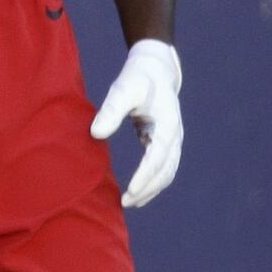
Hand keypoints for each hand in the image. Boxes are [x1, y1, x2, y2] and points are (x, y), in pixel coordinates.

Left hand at [93, 38, 183, 207]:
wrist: (156, 69)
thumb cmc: (138, 78)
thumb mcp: (123, 89)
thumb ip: (111, 110)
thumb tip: (96, 134)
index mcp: (168, 124)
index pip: (158, 157)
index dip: (145, 176)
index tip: (131, 191)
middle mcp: (175, 136)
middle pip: (165, 170)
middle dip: (147, 189)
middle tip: (125, 202)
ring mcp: (173, 140)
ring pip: (167, 172)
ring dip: (151, 189)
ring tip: (130, 202)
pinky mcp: (166, 141)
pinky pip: (163, 167)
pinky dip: (153, 181)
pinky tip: (137, 190)